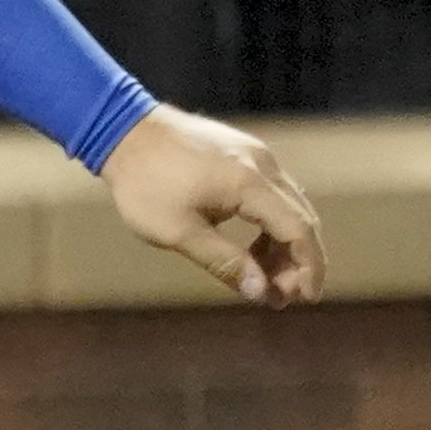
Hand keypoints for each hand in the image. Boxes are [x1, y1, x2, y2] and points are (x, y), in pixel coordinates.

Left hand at [106, 104, 320, 309]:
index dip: (309, 267)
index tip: (306, 298)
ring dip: (282, 245)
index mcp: (250, 183)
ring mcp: (255, 155)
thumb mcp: (177, 231)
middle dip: (297, 262)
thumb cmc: (143, 183)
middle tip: (281, 298)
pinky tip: (252, 250)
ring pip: (288, 206)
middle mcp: (263, 165)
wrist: (122, 130)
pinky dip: (270, 224)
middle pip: (300, 219)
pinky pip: (272, 193)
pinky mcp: (243, 153)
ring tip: (264, 281)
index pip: (299, 230)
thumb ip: (222, 261)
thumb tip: (259, 292)